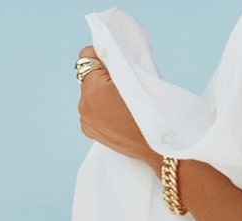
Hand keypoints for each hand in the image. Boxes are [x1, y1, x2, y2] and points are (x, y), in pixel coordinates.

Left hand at [77, 46, 161, 167]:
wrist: (157, 147)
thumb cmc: (152, 110)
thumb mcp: (137, 79)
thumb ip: (118, 63)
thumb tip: (108, 52)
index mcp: (94, 89)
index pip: (87, 55)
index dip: (103, 55)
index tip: (117, 62)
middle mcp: (84, 104)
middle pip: (88, 76)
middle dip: (102, 75)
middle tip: (124, 84)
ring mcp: (85, 120)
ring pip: (90, 93)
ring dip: (102, 92)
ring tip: (123, 102)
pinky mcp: (89, 130)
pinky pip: (91, 110)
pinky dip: (102, 108)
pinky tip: (118, 114)